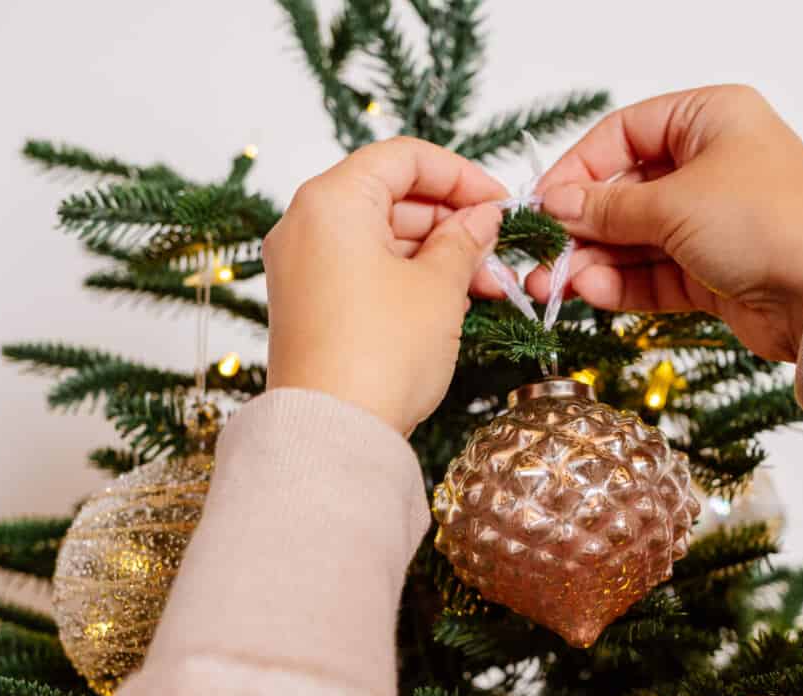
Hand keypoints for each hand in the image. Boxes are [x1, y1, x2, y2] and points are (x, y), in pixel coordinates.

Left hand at [263, 137, 505, 434]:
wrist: (332, 431)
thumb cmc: (381, 352)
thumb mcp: (439, 287)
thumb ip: (464, 240)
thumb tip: (481, 218)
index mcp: (331, 200)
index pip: (404, 157)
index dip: (460, 174)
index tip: (499, 202)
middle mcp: (306, 224)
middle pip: (391, 196)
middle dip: (452, 221)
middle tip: (499, 250)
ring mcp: (303, 266)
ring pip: (382, 237)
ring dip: (437, 254)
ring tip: (489, 284)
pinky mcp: (309, 304)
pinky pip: (365, 270)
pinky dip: (408, 276)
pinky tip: (453, 302)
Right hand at [528, 85, 802, 361]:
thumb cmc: (766, 221)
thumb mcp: (673, 204)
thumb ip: (608, 207)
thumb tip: (555, 204)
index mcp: (709, 120)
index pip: (624, 134)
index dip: (579, 167)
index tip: (543, 202)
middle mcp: (711, 165)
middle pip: (626, 191)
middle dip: (582, 226)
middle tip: (540, 254)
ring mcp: (712, 222)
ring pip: (636, 239)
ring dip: (594, 261)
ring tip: (552, 284)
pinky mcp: (713, 272)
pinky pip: (654, 273)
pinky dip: (622, 284)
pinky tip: (589, 292)